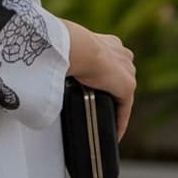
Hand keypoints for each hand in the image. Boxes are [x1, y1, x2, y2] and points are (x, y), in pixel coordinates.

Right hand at [61, 19, 136, 141]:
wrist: (79, 48)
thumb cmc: (67, 43)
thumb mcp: (69, 46)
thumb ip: (68, 53)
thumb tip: (49, 60)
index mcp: (111, 43)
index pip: (113, 62)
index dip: (106, 74)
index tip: (97, 84)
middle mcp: (123, 56)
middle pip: (121, 78)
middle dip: (112, 90)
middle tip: (99, 104)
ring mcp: (127, 72)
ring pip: (123, 95)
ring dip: (115, 107)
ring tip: (104, 119)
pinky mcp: (127, 87)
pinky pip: (124, 109)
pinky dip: (119, 123)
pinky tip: (114, 134)